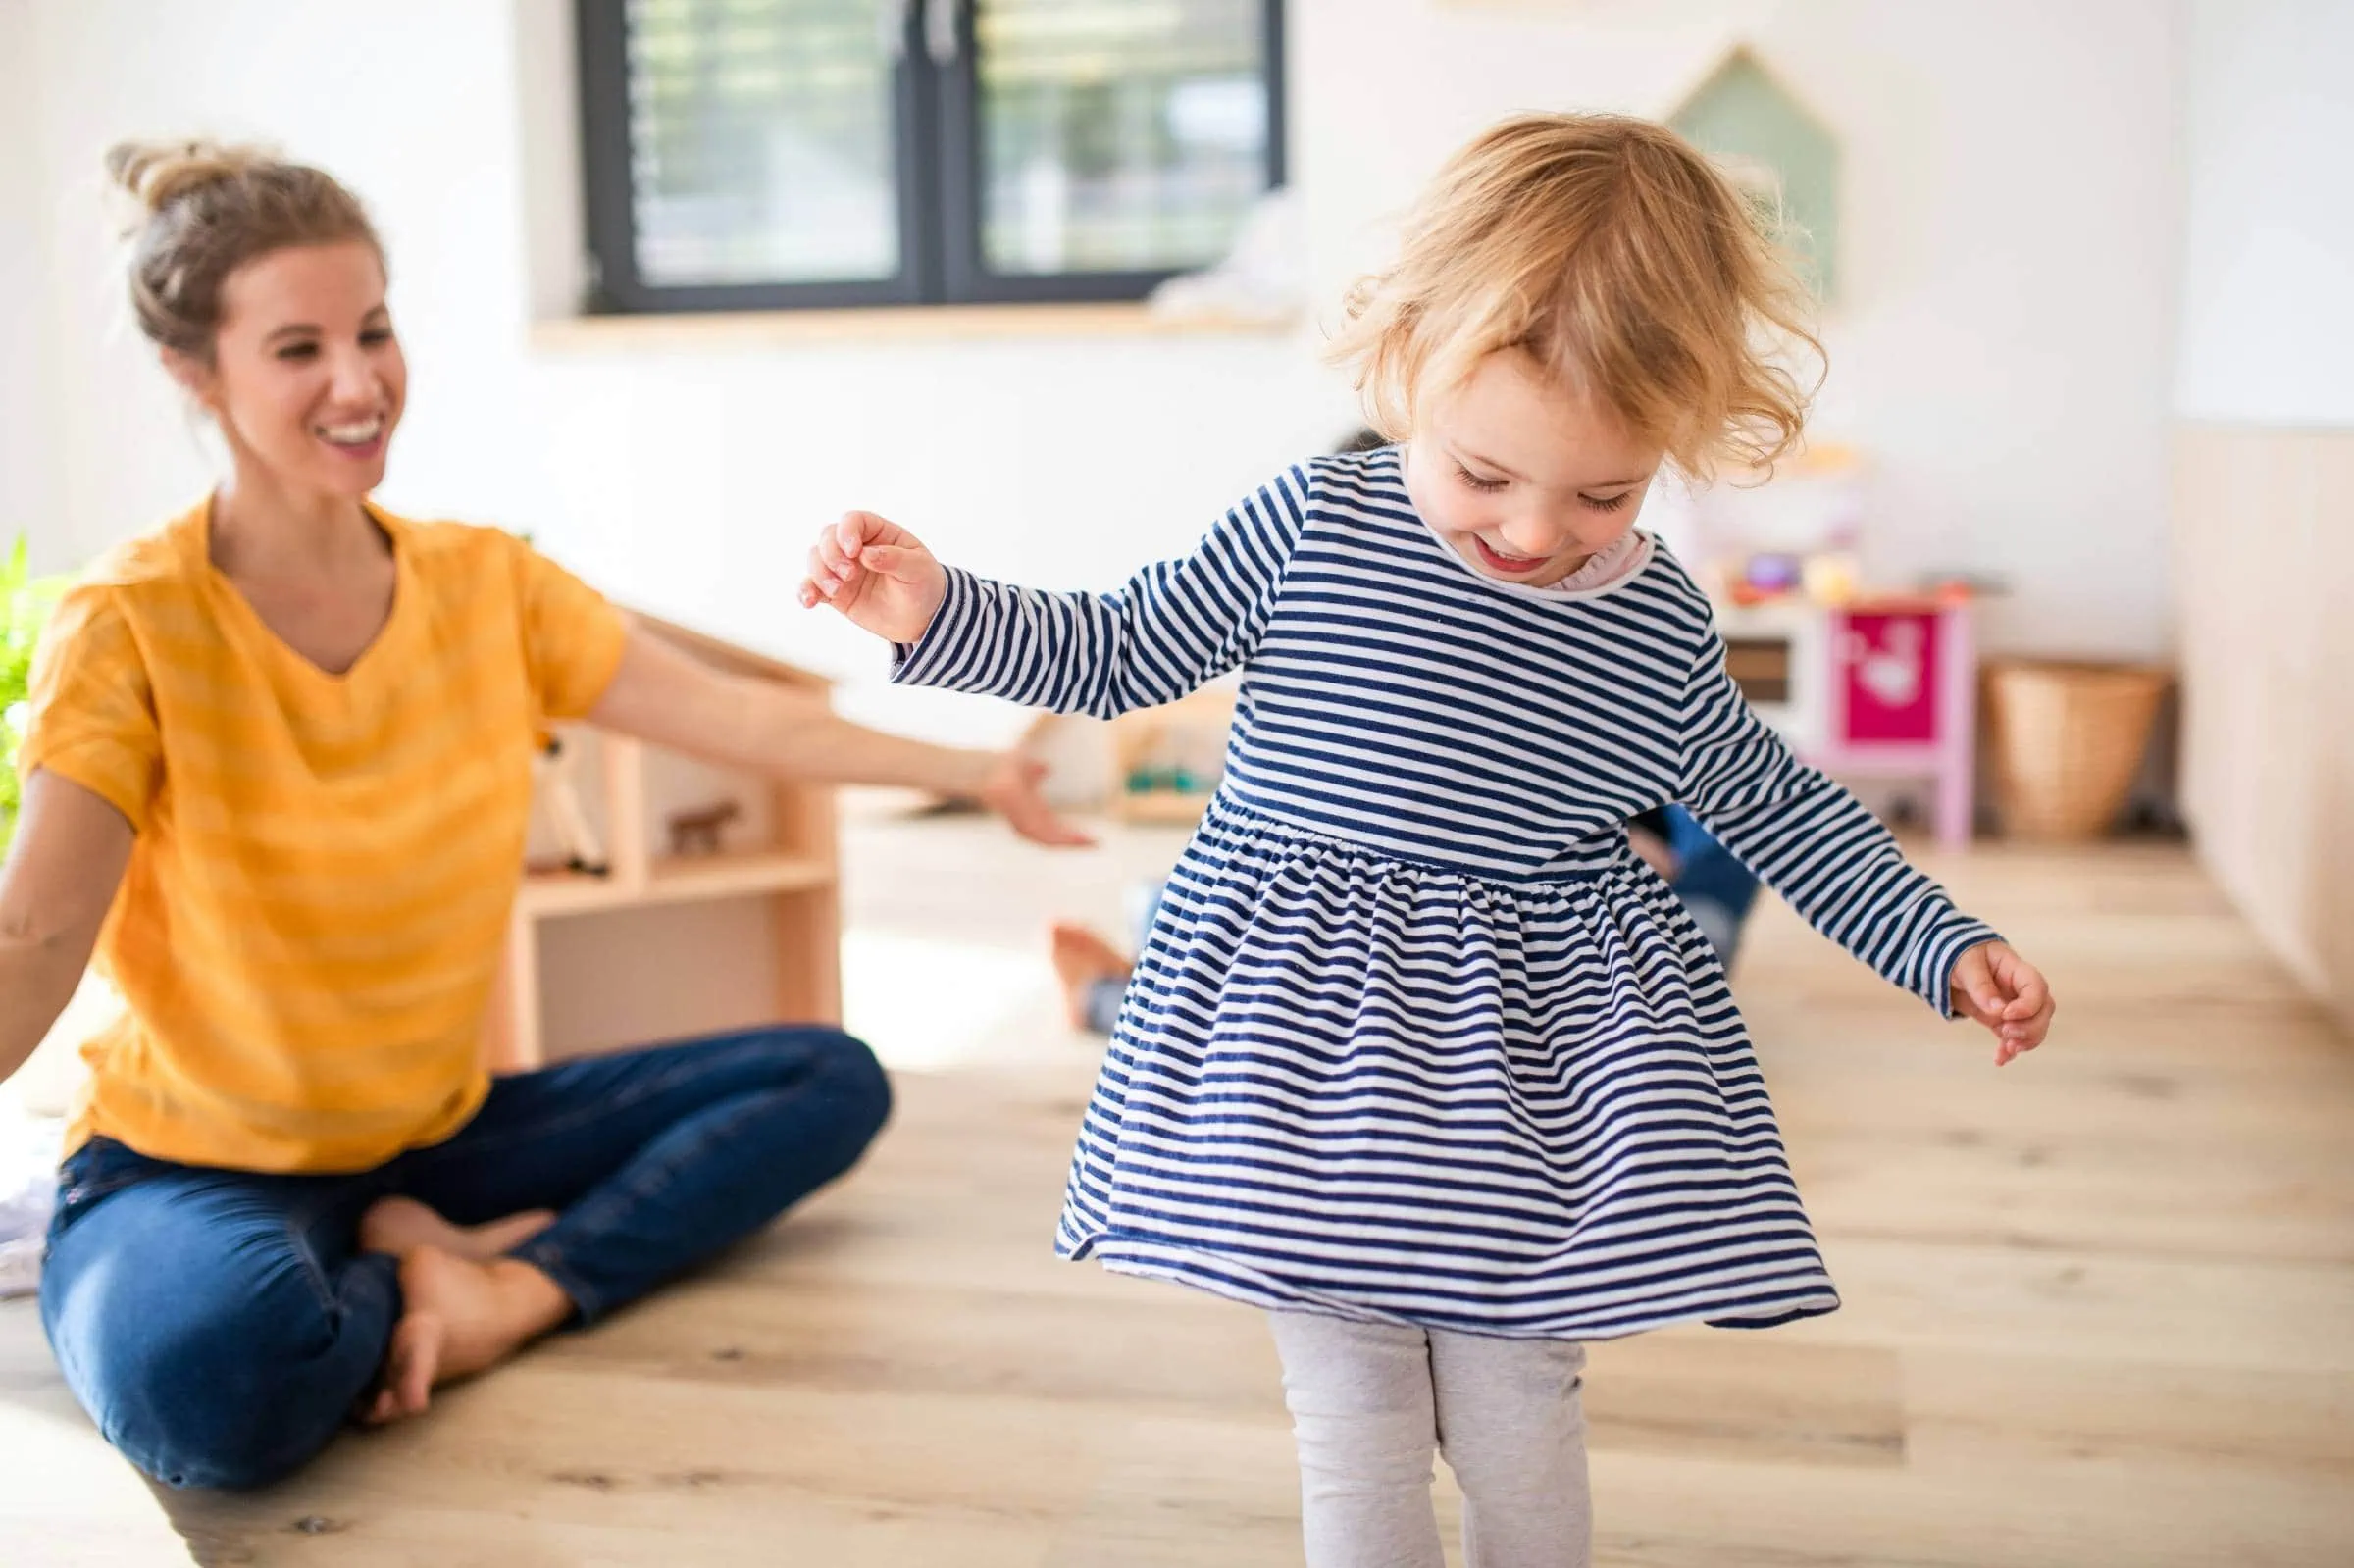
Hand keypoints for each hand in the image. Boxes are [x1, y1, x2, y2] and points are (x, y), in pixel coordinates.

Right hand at [797, 511, 948, 644]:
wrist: (923, 618)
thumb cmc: (924, 584)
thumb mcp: (918, 569)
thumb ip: (894, 559)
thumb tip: (866, 554)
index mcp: (878, 532)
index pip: (853, 520)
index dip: (846, 531)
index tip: (854, 552)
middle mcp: (856, 547)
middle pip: (827, 537)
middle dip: (831, 554)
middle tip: (849, 574)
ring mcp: (843, 569)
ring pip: (816, 560)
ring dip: (819, 573)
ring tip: (836, 591)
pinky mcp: (836, 592)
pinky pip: (813, 587)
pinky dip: (807, 592)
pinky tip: (809, 602)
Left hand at [972, 753, 1094, 848]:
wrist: (994, 771)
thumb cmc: (1005, 771)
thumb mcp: (1026, 771)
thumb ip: (1036, 771)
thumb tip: (1046, 767)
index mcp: (1031, 813)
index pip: (1053, 827)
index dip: (1070, 833)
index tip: (1088, 835)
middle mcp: (1029, 824)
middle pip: (1055, 838)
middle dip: (1075, 841)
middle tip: (1096, 843)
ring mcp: (1027, 828)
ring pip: (1053, 841)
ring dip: (1073, 843)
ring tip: (1092, 843)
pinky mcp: (1028, 829)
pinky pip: (1049, 840)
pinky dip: (1065, 841)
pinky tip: (1078, 839)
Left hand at [1949, 941, 2053, 1065]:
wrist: (1948, 964)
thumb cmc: (1960, 955)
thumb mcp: (1966, 964)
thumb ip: (1981, 986)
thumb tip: (1997, 1011)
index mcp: (2016, 970)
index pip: (2037, 987)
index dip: (2028, 1005)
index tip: (2006, 1015)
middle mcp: (2020, 990)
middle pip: (2044, 1010)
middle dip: (2032, 1027)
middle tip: (2006, 1033)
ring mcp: (2014, 1007)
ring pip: (2035, 1027)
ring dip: (2026, 1042)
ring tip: (2008, 1049)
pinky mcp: (2002, 1021)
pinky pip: (2014, 1038)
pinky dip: (2010, 1051)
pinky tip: (2000, 1060)